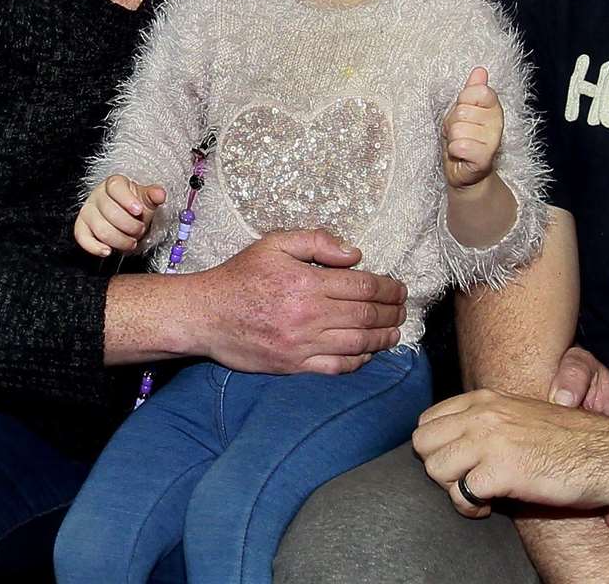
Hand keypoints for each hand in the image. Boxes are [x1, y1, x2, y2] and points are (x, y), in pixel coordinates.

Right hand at [74, 174, 164, 256]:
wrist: (127, 217)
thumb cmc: (135, 206)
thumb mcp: (147, 199)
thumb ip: (154, 195)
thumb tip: (160, 194)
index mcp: (113, 184)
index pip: (116, 187)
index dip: (127, 200)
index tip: (138, 210)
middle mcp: (97, 196)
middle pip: (109, 212)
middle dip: (129, 226)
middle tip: (140, 230)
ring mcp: (88, 212)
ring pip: (100, 228)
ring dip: (119, 240)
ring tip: (131, 242)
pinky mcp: (81, 227)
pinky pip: (83, 238)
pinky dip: (95, 247)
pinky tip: (108, 251)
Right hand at [189, 230, 407, 374]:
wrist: (205, 315)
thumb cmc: (240, 277)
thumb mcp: (274, 244)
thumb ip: (317, 241)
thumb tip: (355, 255)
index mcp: (307, 282)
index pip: (364, 286)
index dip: (389, 287)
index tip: (398, 287)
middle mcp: (309, 314)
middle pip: (367, 315)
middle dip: (393, 312)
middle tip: (403, 309)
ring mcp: (303, 343)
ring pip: (358, 343)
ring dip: (384, 338)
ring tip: (395, 331)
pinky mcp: (295, 365)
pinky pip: (337, 367)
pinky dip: (359, 361)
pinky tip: (369, 353)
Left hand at [413, 389, 608, 517]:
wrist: (605, 454)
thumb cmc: (567, 441)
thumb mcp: (520, 415)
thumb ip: (487, 420)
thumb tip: (455, 440)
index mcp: (485, 399)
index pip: (428, 419)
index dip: (438, 446)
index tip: (459, 461)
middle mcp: (483, 414)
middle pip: (423, 443)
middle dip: (439, 467)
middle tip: (464, 480)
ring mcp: (490, 441)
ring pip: (435, 469)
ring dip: (452, 490)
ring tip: (478, 496)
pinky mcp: (501, 471)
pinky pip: (460, 495)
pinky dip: (471, 508)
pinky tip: (491, 507)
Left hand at [444, 67, 503, 189]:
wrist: (465, 172)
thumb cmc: (464, 139)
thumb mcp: (465, 111)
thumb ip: (473, 90)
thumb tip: (480, 70)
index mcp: (494, 109)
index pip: (478, 91)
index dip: (463, 102)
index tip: (464, 114)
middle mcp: (497, 124)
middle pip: (462, 111)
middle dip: (453, 123)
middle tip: (459, 133)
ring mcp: (492, 143)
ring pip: (458, 128)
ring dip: (452, 138)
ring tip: (460, 145)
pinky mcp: (484, 160)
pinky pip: (460, 145)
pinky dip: (454, 150)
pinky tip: (460, 155)